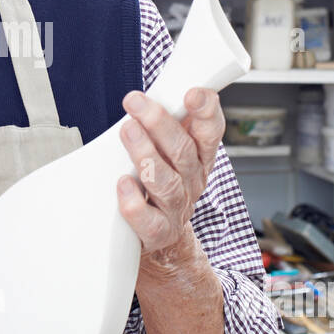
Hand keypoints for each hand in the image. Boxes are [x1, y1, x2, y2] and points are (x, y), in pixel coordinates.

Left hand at [116, 87, 224, 271]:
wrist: (162, 241)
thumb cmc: (160, 185)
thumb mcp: (169, 153)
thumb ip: (165, 126)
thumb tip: (146, 92)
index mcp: (200, 158)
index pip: (211, 132)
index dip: (206, 112)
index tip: (192, 93)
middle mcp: (192, 182)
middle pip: (183, 152)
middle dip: (160, 124)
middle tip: (136, 102)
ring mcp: (177, 209)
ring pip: (167, 183)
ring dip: (146, 155)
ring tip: (127, 131)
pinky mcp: (157, 233)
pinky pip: (149, 220)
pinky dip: (135, 202)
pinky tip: (123, 184)